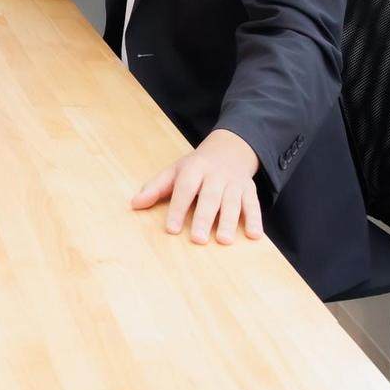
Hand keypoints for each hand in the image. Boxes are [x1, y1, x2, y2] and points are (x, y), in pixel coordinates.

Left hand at [131, 128, 263, 245]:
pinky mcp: (250, 190)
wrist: (230, 148)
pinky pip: (254, 205)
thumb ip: (156, 188)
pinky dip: (255, 220)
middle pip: (210, 197)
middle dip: (204, 218)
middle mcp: (215, 175)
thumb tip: (134, 204)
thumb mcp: (175, 171)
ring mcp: (234, 183)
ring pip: (233, 202)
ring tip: (224, 241)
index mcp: (194, 169)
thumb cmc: (197, 167)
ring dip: (229, 222)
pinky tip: (254, 236)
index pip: (185, 188)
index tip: (172, 229)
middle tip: (198, 239)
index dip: (178, 208)